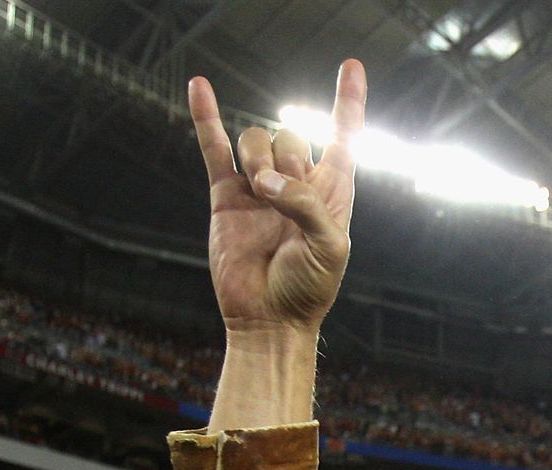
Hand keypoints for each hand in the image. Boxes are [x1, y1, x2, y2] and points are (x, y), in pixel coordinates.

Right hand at [189, 62, 363, 335]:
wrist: (268, 320)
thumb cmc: (309, 289)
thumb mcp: (329, 248)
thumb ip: (306, 206)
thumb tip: (265, 183)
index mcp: (331, 192)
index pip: (343, 135)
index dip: (348, 102)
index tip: (352, 67)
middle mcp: (295, 184)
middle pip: (289, 136)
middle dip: (285, 158)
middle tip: (280, 196)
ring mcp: (258, 187)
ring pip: (255, 139)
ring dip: (257, 158)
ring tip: (258, 193)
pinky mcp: (226, 196)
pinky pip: (214, 149)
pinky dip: (207, 118)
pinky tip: (199, 87)